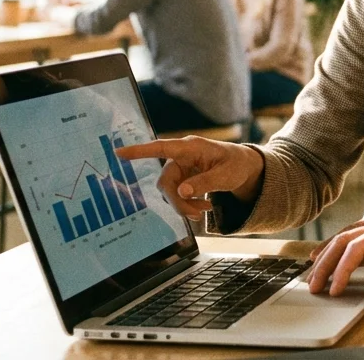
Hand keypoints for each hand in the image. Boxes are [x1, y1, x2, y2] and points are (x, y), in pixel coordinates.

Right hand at [114, 137, 264, 220]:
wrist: (244, 168)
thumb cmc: (236, 165)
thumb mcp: (226, 175)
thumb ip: (205, 183)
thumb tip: (182, 192)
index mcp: (191, 148)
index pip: (161, 148)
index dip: (140, 151)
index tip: (119, 153)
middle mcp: (181, 157)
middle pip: (166, 182)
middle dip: (178, 202)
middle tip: (196, 216)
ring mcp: (181, 169)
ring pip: (170, 192)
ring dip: (184, 205)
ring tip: (205, 210)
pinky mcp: (183, 179)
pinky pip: (177, 196)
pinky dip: (188, 205)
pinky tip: (204, 207)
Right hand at [306, 214, 363, 303]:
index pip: (357, 246)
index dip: (342, 268)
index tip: (334, 289)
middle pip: (345, 239)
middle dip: (326, 261)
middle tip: (313, 284)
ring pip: (346, 238)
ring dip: (328, 255)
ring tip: (313, 273)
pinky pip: (354, 242)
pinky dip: (338, 252)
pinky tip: (324, 258)